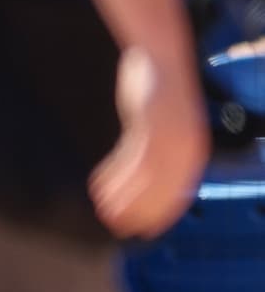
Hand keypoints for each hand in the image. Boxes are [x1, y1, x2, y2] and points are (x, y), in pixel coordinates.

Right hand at [92, 45, 207, 239]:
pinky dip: (114, 175)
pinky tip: (98, 185)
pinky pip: (130, 158)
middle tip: (115, 225)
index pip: (178, 194)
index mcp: (194, 151)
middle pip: (161, 190)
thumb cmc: (161, 97)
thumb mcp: (167, 130)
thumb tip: (146, 184)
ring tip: (102, 209)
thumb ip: (162, 155)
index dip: (158, 215)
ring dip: (121, 196)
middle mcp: (186, 146)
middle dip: (137, 210)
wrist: (160, 60)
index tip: (141, 231)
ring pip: (144, 177)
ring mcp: (169, 135)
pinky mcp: (151, 124)